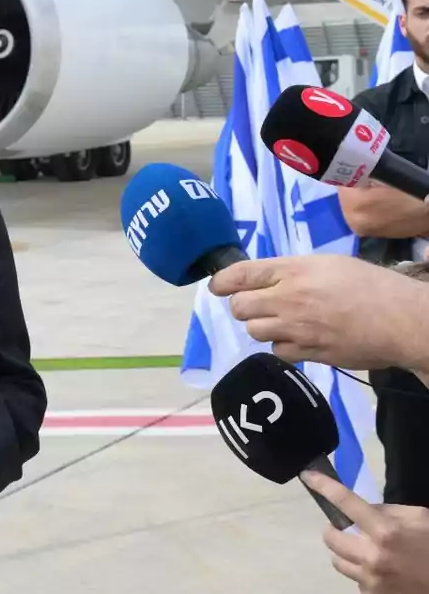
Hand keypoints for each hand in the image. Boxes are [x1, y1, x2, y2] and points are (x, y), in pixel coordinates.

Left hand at [208, 254, 428, 372]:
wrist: (401, 320)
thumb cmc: (369, 285)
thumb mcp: (328, 264)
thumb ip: (292, 271)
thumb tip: (264, 280)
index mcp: (293, 271)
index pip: (240, 275)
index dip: (221, 281)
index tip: (217, 286)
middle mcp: (288, 299)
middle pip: (240, 307)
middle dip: (245, 306)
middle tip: (260, 305)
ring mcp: (296, 329)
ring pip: (255, 331)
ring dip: (263, 327)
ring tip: (283, 322)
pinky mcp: (308, 354)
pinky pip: (278, 352)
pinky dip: (283, 347)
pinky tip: (299, 340)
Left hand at [302, 470, 428, 592]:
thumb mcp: (421, 519)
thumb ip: (389, 511)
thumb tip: (363, 509)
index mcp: (386, 531)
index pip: (345, 501)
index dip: (323, 486)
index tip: (308, 476)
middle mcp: (372, 555)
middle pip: (330, 537)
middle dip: (336, 529)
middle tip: (349, 529)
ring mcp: (370, 579)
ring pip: (337, 560)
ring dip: (346, 553)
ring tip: (365, 551)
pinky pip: (354, 580)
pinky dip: (362, 573)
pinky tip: (380, 571)